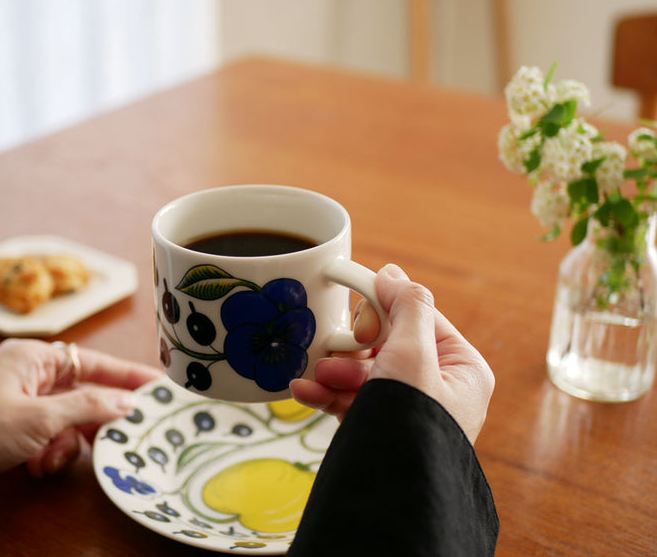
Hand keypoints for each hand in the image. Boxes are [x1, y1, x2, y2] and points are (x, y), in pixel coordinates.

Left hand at [0, 339, 161, 506]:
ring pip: (69, 420)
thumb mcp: (39, 417)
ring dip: (67, 443)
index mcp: (33, 358)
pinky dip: (49, 454)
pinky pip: (51, 438)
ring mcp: (21, 404)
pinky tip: (35, 466)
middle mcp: (29, 376)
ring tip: (49, 458)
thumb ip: (89, 406)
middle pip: (83, 393)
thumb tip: (128, 402)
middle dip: (92, 420)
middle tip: (118, 436)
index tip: (158, 384)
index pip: (93, 362)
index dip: (127, 375)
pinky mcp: (14, 431)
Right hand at [291, 264, 494, 442]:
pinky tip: (303, 392)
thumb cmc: (414, 421)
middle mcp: (437, 387)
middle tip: (338, 347)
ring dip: (335, 371)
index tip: (351, 293)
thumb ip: (406, 306)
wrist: (393, 491)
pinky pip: (351, 399)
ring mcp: (406, 409)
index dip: (383, 306)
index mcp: (461, 368)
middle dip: (354, 346)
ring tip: (317, 376)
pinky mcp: (379, 426)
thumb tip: (393, 274)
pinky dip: (327, 394)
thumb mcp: (413, 352)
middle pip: (387, 344)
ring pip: (364, 372)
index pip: (418, 317)